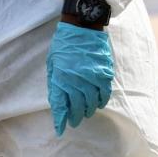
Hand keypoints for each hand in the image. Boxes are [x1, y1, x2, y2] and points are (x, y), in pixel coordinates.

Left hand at [47, 21, 113, 135]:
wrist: (83, 27)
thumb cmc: (63, 44)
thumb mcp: (53, 62)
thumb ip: (55, 80)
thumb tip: (57, 99)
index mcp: (61, 76)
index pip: (60, 103)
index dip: (61, 118)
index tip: (61, 129)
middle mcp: (76, 79)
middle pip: (77, 105)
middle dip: (75, 116)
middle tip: (74, 122)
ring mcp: (92, 77)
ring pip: (92, 102)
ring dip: (88, 110)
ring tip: (84, 113)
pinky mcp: (104, 74)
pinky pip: (104, 94)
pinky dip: (100, 101)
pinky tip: (97, 104)